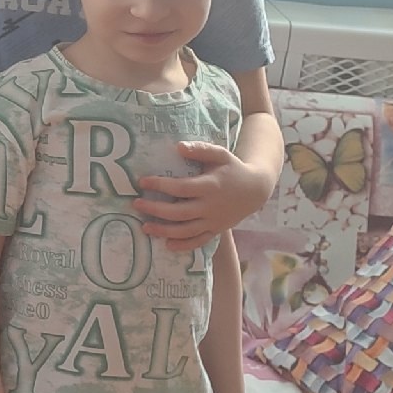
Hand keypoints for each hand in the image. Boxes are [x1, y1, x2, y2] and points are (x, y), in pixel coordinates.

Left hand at [133, 141, 273, 251]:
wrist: (256, 189)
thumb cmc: (233, 169)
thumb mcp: (220, 154)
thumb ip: (200, 149)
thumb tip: (178, 147)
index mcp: (211, 186)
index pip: (181, 188)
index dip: (160, 185)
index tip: (142, 181)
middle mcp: (211, 206)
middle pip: (180, 213)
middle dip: (156, 210)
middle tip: (136, 205)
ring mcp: (214, 221)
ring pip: (186, 231)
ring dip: (164, 231)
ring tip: (144, 227)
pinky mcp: (216, 230)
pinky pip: (199, 241)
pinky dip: (184, 246)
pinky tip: (167, 245)